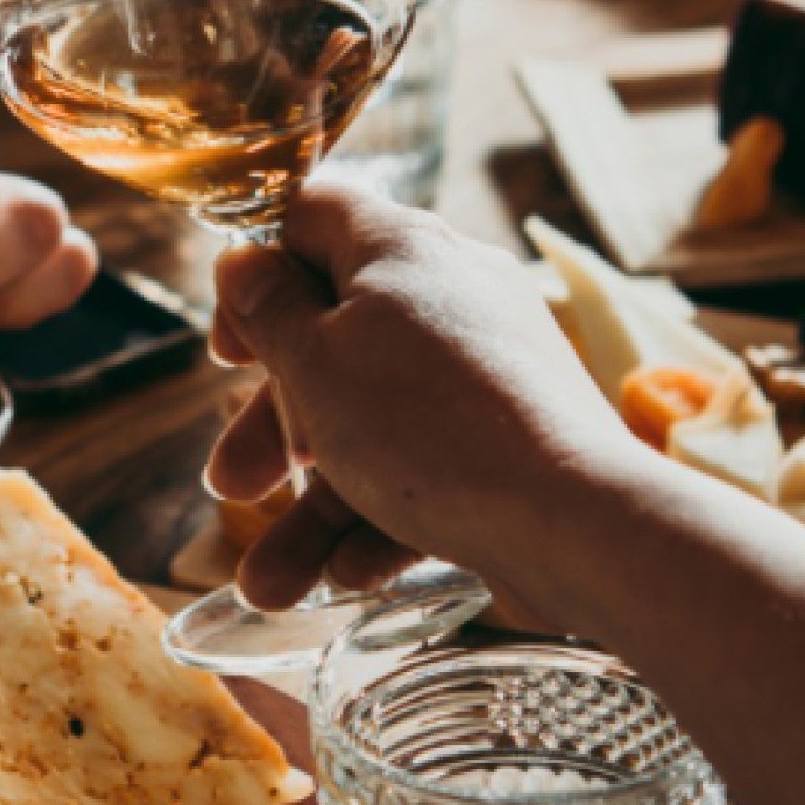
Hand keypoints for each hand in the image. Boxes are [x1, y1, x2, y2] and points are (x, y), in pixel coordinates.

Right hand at [206, 178, 637, 616]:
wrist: (573, 522)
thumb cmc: (427, 428)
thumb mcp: (314, 362)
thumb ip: (268, 309)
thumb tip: (241, 263)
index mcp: (399, 249)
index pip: (311, 218)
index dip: (257, 274)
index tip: (232, 348)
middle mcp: (449, 295)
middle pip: (332, 343)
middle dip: (270, 430)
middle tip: (232, 483)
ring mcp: (486, 370)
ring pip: (373, 426)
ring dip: (312, 509)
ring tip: (270, 585)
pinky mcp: (513, 440)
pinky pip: (429, 468)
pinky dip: (383, 520)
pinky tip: (351, 575)